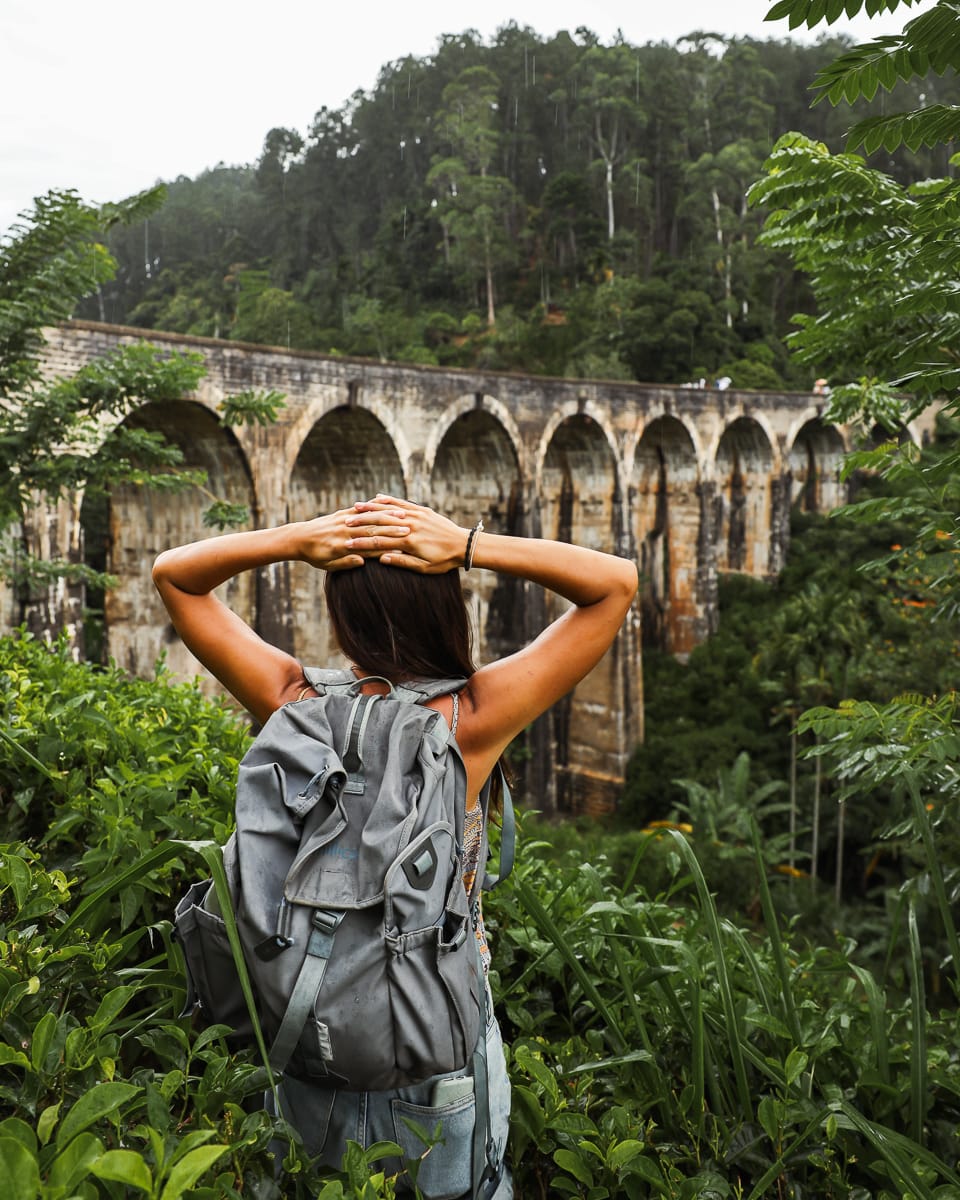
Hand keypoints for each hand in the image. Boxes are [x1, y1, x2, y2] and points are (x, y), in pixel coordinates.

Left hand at [297, 506, 406, 571]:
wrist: (297, 538)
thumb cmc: (314, 555)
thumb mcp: (328, 564)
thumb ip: (345, 562)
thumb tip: (363, 560)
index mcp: (342, 545)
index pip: (368, 545)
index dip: (386, 545)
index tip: (402, 545)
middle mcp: (343, 530)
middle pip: (371, 529)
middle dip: (391, 528)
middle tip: (409, 528)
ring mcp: (342, 520)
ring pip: (366, 517)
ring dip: (385, 515)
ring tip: (402, 515)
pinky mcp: (340, 514)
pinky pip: (357, 509)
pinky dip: (370, 507)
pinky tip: (383, 504)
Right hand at [347, 495, 467, 572]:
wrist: (464, 545)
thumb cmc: (444, 561)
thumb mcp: (424, 567)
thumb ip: (402, 562)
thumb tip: (381, 558)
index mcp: (409, 542)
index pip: (380, 542)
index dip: (362, 543)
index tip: (346, 545)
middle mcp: (411, 526)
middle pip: (381, 523)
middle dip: (361, 523)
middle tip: (344, 524)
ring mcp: (417, 516)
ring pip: (389, 510)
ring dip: (371, 509)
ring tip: (354, 508)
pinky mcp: (422, 510)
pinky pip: (402, 503)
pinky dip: (389, 500)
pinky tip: (376, 498)